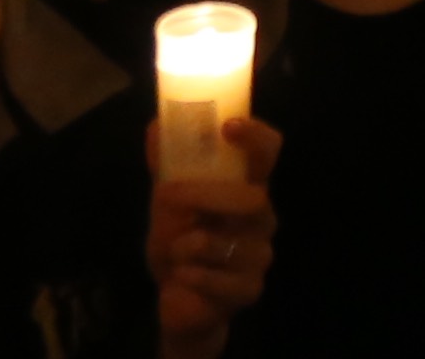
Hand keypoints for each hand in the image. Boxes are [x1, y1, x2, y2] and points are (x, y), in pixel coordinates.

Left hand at [148, 112, 281, 357]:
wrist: (177, 298)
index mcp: (246, 187)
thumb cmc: (180, 242)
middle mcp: (261, 216)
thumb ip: (167, 167)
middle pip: (253, 198)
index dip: (255, 135)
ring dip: (190, 245)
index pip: (268, 152)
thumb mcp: (168, 203)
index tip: (228, 126)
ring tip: (177, 251)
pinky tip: (183, 276)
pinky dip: (191, 276)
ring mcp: (260, 255)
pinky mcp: (250, 290)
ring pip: (231, 243)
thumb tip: (155, 125)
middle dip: (205, 196)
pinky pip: (220, 281)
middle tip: (170, 196)